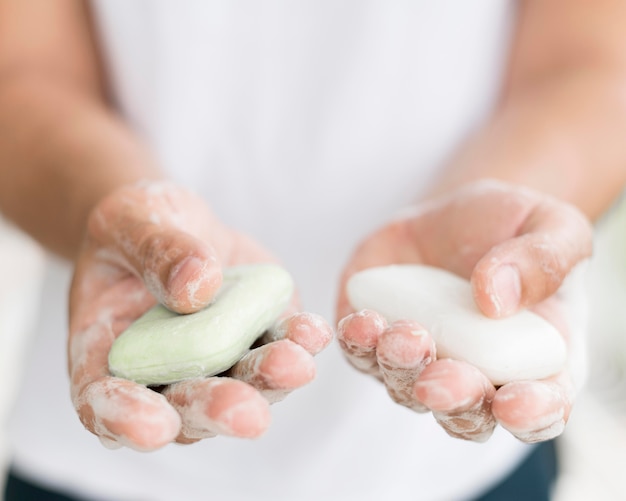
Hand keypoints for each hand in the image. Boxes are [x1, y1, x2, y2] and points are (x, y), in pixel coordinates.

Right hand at [69, 181, 332, 449]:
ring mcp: (216, 360)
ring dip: (269, 383)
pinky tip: (313, 333)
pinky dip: (297, 343)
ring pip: (242, 386)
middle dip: (217, 410)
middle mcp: (162, 371)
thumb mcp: (129, 221)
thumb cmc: (135, 227)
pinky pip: (279, 346)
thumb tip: (197, 285)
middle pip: (184, 406)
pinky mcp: (257, 336)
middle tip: (247, 414)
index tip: (154, 427)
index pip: (103, 399)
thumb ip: (153, 252)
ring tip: (294, 365)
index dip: (125, 419)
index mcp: (106, 351)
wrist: (176, 224)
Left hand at [336, 179, 591, 442]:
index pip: (544, 405)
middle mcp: (477, 374)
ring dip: (402, 370)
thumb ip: (542, 260)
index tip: (514, 405)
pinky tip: (363, 322)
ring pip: (406, 389)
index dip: (533, 414)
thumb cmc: (511, 227)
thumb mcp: (551, 226)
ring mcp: (422, 363)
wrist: (450, 217)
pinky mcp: (377, 342)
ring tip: (403, 335)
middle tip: (439, 382)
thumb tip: (497, 299)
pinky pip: (361, 355)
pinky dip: (358, 345)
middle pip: (466, 413)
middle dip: (453, 401)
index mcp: (536, 360)